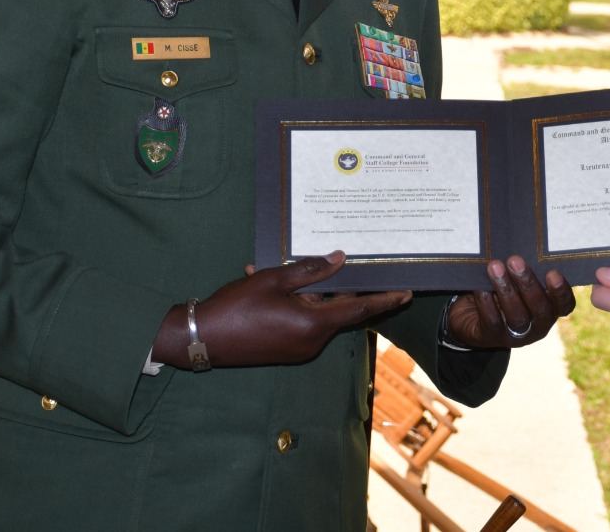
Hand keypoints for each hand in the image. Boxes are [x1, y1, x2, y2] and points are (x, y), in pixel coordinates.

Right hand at [152, 251, 409, 368]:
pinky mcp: (287, 351)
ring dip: (311, 293)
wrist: (202, 339)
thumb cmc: (236, 307)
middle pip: (338, 310)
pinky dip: (297, 304)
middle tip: (348, 262)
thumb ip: (310, 271)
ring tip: (287, 270)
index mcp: (313, 325)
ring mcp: (299, 350)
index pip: (358, 309)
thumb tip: (339, 259)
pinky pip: (303, 323)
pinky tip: (273, 284)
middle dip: (341, 287)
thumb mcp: (273, 280)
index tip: (406, 292)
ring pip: (318, 314)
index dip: (384, 300)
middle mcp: (312, 342)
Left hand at [443, 255, 574, 348]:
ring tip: (494, 267)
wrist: (470, 315)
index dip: (561, 291)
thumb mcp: (517, 281)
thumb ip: (526, 269)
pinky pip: (492, 321)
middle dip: (527, 283)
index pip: (565, 305)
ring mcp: (515, 335)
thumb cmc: (502, 290)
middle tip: (514, 260)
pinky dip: (486, 302)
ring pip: (517, 316)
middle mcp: (537, 326)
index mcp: (549, 310)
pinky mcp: (491, 337)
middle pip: (540, 309)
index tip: (552, 272)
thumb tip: (524, 238)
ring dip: (506, 289)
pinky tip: (481, 287)